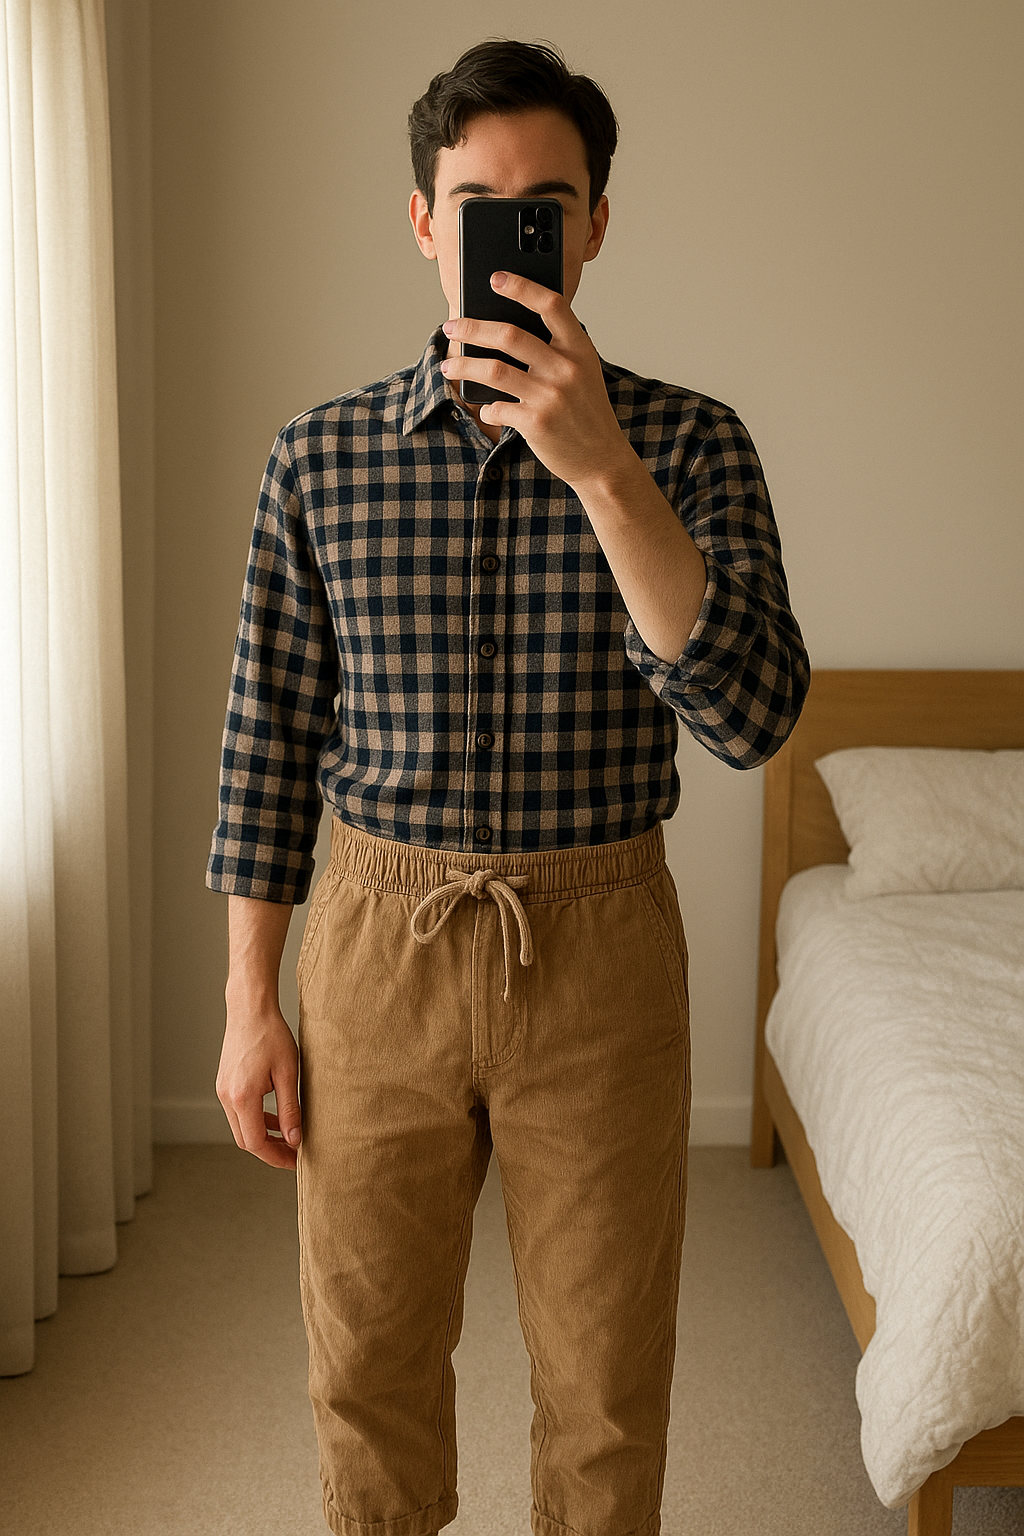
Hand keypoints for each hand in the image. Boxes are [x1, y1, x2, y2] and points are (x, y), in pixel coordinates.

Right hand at [216, 1002, 301, 1169]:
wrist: (250, 1009)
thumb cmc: (271, 1035)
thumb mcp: (288, 1073)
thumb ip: (290, 1110)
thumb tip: (294, 1140)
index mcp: (242, 1097)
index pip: (255, 1142)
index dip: (276, 1156)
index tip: (296, 1161)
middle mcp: (227, 1097)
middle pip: (245, 1140)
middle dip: (269, 1150)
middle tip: (294, 1154)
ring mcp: (223, 1091)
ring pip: (240, 1127)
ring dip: (262, 1136)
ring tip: (288, 1138)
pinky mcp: (224, 1084)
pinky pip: (238, 1113)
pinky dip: (255, 1120)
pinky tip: (274, 1118)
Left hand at [440, 272, 632, 490]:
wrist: (602, 459)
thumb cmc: (586, 412)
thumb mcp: (583, 373)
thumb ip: (556, 350)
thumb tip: (503, 331)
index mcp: (580, 349)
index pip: (551, 305)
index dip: (522, 287)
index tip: (495, 278)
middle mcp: (567, 369)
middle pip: (509, 335)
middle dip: (472, 328)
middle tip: (451, 327)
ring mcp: (551, 397)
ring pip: (494, 371)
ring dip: (464, 366)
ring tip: (448, 367)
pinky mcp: (537, 423)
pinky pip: (498, 408)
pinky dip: (487, 408)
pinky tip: (488, 409)